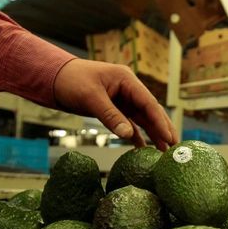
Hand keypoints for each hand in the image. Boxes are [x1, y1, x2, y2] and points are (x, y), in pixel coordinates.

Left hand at [53, 59, 177, 150]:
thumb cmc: (71, 81)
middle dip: (163, 129)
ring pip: (142, 119)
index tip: (169, 138)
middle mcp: (128, 89)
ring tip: (164, 151)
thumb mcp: (91, 98)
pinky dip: (136, 135)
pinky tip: (144, 148)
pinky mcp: (114, 108)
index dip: (160, 122)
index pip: (149, 103)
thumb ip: (110, 116)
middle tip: (175, 147)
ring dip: (153, 134)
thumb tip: (129, 135)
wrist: (52, 77)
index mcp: (127, 80)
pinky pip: (129, 123)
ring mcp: (122, 99)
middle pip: (150, 111)